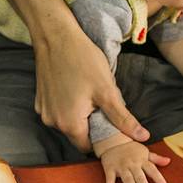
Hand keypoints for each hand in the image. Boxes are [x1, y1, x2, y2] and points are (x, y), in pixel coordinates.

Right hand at [34, 28, 149, 151]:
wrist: (55, 36)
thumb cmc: (82, 60)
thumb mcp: (107, 90)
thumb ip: (123, 118)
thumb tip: (142, 137)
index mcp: (70, 124)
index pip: (89, 147)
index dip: (102, 138)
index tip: (111, 124)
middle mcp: (52, 122)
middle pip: (77, 135)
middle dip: (91, 125)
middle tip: (102, 104)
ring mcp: (43, 111)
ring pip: (66, 123)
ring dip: (79, 115)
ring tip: (88, 94)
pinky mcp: (39, 100)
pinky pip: (56, 111)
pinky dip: (66, 106)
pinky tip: (75, 89)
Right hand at [99, 140, 170, 182]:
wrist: (112, 141)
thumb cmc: (130, 149)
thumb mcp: (144, 151)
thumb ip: (156, 158)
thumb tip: (168, 161)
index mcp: (142, 160)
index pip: (152, 170)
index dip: (159, 179)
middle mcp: (132, 164)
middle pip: (140, 177)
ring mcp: (121, 166)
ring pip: (127, 179)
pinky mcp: (110, 168)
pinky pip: (110, 178)